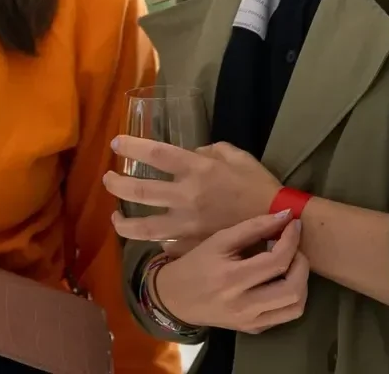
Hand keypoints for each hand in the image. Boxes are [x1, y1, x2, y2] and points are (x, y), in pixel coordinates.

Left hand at [104, 137, 281, 244]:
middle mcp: (186, 196)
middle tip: (108, 179)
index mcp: (197, 169)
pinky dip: (158, 243)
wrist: (280, 225)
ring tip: (115, 217)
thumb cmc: (259, 185)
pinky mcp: (193, 245)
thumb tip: (192, 152)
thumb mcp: (237, 156)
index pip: (156, 154)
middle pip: (140, 190)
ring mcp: (187, 224)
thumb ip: (210, 150)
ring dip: (124, 221)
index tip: (116, 143)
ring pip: (144, 226)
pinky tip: (152, 240)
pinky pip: (167, 245)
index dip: (132, 147)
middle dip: (116, 183)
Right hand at [154, 211, 308, 333]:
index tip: (295, 224)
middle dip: (302, 263)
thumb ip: (253, 227)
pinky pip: (286, 315)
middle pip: (293, 288)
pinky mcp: (254, 329)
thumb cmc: (196, 264)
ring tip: (291, 265)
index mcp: (232, 278)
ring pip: (296, 306)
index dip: (292, 240)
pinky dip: (292, 296)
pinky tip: (280, 281)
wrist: (175, 299)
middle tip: (294, 248)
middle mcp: (244, 305)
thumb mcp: (219, 240)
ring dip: (301, 281)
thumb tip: (286, 215)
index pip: (276, 261)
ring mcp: (250, 321)